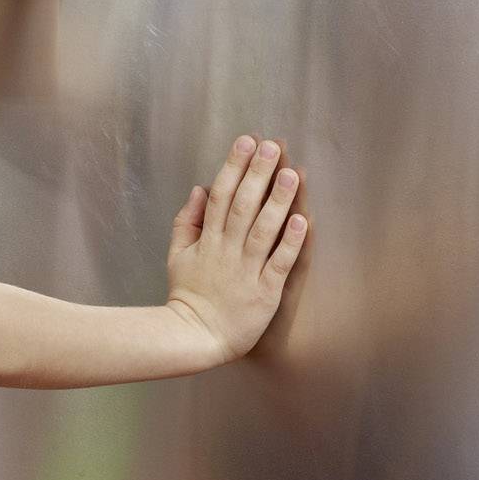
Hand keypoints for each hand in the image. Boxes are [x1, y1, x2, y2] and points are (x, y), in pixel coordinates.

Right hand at [165, 136, 309, 365]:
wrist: (193, 337)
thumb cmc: (188, 296)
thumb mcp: (177, 255)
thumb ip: (186, 221)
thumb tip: (199, 188)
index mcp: (208, 240)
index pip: (221, 195)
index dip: (234, 167)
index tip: (247, 142)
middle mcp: (227, 251)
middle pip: (243, 206)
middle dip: (257, 174)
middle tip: (273, 146)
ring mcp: (246, 271)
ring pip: (262, 230)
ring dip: (277, 201)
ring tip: (292, 174)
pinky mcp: (264, 292)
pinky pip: (278, 263)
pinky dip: (289, 243)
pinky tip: (301, 221)